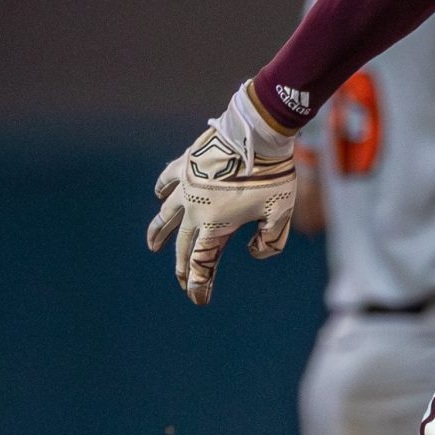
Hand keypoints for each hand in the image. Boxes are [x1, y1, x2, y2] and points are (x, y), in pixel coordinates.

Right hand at [145, 85, 295, 305]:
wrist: (258, 135)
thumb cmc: (273, 177)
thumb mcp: (281, 215)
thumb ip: (270, 242)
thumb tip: (252, 251)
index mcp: (215, 226)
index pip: (200, 264)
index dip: (198, 285)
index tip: (199, 299)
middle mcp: (195, 210)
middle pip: (182, 245)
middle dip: (182, 267)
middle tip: (183, 281)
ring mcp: (187, 186)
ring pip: (166, 215)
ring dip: (159, 232)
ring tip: (152, 245)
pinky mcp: (186, 164)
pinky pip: (168, 180)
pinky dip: (162, 189)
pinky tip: (159, 194)